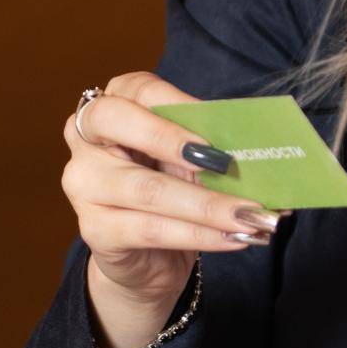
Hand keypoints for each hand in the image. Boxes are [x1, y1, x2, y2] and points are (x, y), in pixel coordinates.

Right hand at [61, 73, 287, 347]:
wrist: (146, 257)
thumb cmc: (169, 191)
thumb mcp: (187, 161)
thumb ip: (209, 147)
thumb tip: (262, 149)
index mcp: (110, 106)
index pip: (136, 89)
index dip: (175, 102)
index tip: (217, 123)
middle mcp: (86, 140)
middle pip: (117, 123)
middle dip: (173, 139)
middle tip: (226, 162)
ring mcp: (84, 186)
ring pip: (147, 189)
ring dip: (207, 204)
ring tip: (251, 215)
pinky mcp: (95, 230)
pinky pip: (152, 230)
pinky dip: (200, 235)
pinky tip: (234, 238)